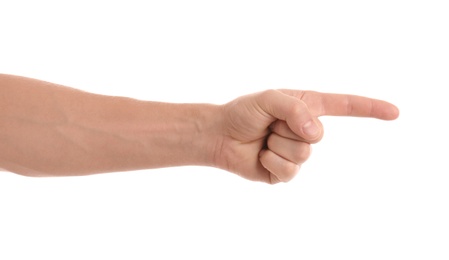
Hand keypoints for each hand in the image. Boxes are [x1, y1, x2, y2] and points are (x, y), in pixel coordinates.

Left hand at [213, 89, 398, 183]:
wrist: (221, 135)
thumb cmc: (244, 112)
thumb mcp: (269, 99)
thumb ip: (295, 109)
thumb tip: (316, 133)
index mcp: (307, 107)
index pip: (344, 107)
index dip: (370, 109)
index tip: (394, 112)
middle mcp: (305, 130)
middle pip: (317, 136)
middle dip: (287, 128)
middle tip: (269, 125)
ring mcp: (297, 153)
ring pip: (302, 155)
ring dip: (277, 144)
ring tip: (264, 138)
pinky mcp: (285, 172)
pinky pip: (288, 171)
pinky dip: (270, 161)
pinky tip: (261, 154)